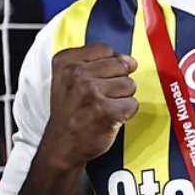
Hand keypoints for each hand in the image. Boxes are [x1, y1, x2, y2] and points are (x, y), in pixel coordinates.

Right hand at [41, 45, 137, 169]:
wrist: (62, 145)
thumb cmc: (69, 112)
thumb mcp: (68, 78)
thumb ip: (96, 62)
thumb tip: (130, 60)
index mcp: (65, 61)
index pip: (106, 50)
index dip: (109, 65)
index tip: (98, 79)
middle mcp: (76, 74)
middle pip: (121, 65)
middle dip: (117, 81)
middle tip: (100, 97)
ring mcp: (91, 92)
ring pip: (129, 85)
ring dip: (122, 98)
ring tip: (104, 107)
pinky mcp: (106, 111)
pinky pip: (132, 104)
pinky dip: (125, 113)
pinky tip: (109, 118)